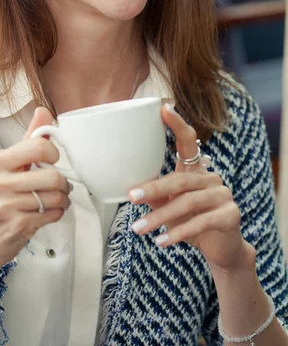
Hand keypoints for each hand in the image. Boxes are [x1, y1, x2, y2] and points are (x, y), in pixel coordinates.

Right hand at [0, 107, 70, 271]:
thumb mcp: (5, 166)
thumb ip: (28, 139)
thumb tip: (42, 111)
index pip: (38, 147)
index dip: (53, 153)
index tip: (52, 160)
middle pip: (51, 176)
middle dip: (62, 183)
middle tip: (59, 185)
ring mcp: (6, 206)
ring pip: (55, 197)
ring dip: (62, 199)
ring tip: (54, 199)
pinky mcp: (17, 226)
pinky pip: (52, 214)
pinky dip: (56, 213)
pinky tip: (47, 212)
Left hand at [129, 104, 246, 270]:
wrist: (222, 249)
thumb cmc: (192, 222)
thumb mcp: (170, 207)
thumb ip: (155, 195)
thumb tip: (128, 189)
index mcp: (196, 170)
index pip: (188, 140)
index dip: (177, 123)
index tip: (163, 108)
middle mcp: (211, 178)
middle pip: (180, 179)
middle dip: (153, 188)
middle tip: (131, 197)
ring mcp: (223, 196)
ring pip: (187, 203)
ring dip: (160, 217)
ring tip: (139, 229)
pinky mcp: (230, 216)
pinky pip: (200, 222)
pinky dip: (178, 233)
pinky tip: (161, 242)